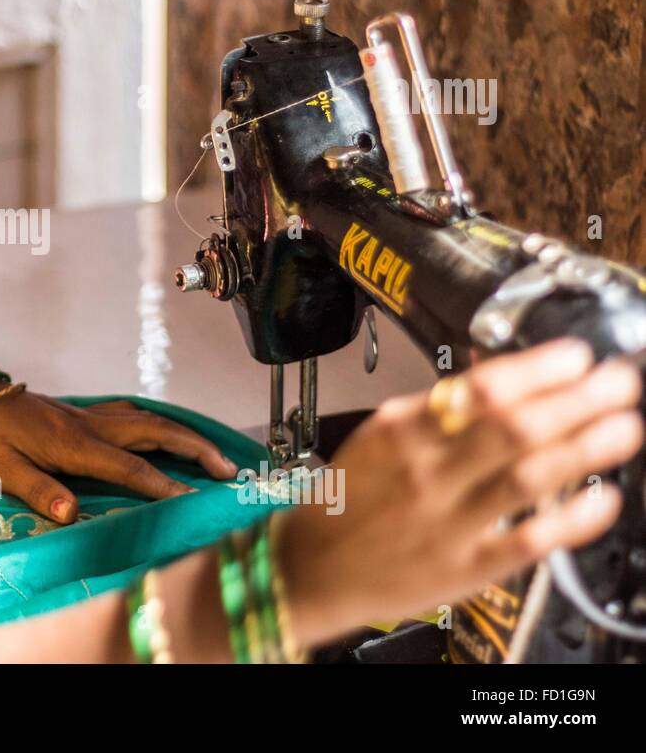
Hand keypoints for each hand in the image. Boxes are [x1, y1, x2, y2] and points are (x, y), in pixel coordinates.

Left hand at [0, 388, 239, 523]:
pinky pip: (128, 412)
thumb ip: (38, 490)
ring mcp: (84, 415)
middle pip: (154, 432)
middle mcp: (87, 426)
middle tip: (228, 468)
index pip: (131, 468)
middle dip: (194, 448)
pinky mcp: (77, 412)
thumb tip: (72, 514)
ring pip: (145, 418)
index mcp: (72, 444)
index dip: (165, 486)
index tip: (197, 501)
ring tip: (209, 452)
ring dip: (181, 432)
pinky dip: (156, 420)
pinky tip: (163, 430)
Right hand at [275, 338, 642, 648]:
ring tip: (624, 426)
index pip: (479, 389)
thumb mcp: (376, 437)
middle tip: (616, 383)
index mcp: (399, 431)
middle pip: (513, 428)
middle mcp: (425, 472)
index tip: (575, 356)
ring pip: (527, 476)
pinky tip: (602, 498)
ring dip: (585, 448)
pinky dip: (571, 519)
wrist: (310, 567)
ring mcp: (446, 521)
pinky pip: (526, 540)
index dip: (537, 370)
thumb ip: (435, 409)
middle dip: (576, 401)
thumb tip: (493, 374)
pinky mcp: (462, 568)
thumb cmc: (346, 500)